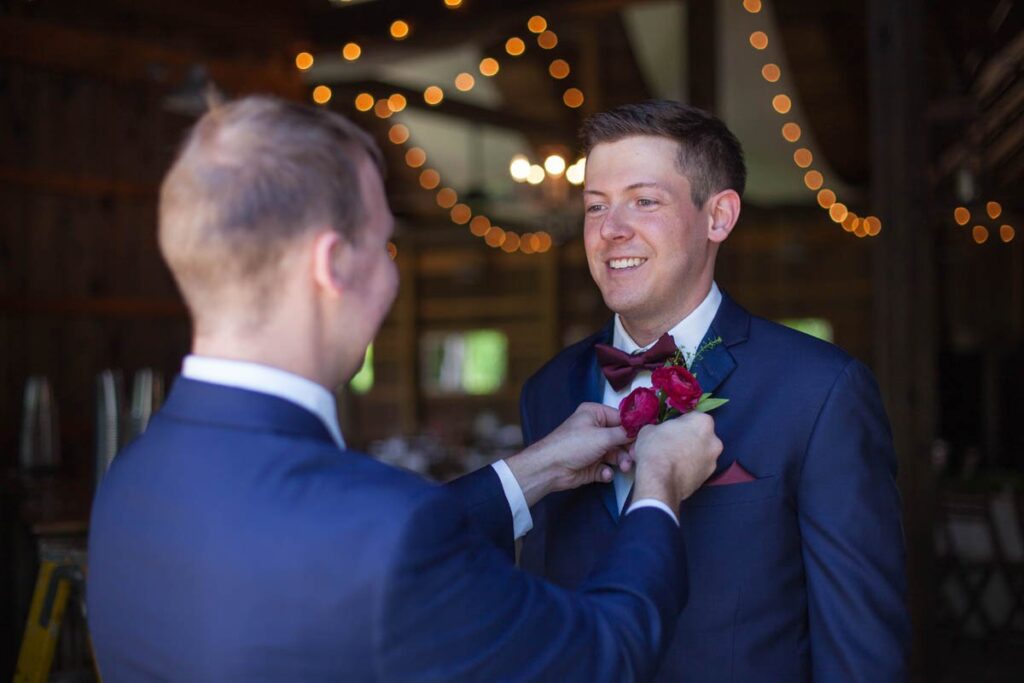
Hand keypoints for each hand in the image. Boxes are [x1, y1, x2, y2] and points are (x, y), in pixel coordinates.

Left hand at [504, 403, 632, 506]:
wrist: (551, 468)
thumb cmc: (574, 445)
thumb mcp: (602, 436)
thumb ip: (624, 433)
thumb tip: (642, 428)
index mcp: (595, 414)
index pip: (621, 418)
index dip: (634, 428)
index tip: (648, 437)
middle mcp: (595, 429)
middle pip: (621, 438)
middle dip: (628, 449)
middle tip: (636, 457)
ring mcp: (593, 448)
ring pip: (616, 454)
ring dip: (621, 461)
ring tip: (623, 467)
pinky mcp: (591, 465)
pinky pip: (607, 467)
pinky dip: (608, 471)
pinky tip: (604, 474)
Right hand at [632, 412, 721, 508]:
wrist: (659, 481)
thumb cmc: (655, 449)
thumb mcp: (650, 430)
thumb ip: (661, 428)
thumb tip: (660, 434)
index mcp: (703, 422)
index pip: (692, 418)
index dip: (679, 424)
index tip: (669, 431)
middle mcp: (714, 441)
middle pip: (700, 437)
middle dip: (688, 440)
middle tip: (670, 446)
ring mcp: (713, 462)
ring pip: (700, 454)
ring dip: (689, 456)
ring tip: (672, 462)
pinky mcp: (708, 479)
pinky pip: (697, 469)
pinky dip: (689, 470)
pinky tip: (675, 473)